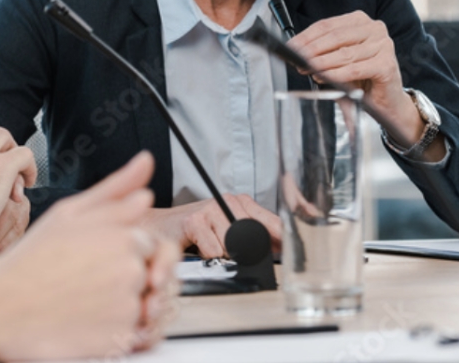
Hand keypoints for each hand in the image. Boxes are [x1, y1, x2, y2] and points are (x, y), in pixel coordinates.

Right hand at [0, 152, 179, 361]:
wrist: (2, 307)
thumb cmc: (32, 260)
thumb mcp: (70, 212)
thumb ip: (115, 189)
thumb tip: (145, 164)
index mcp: (124, 237)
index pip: (149, 243)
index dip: (122, 250)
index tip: (96, 258)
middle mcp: (131, 271)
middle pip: (151, 273)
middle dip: (127, 276)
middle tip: (90, 280)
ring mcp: (127, 308)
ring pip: (144, 305)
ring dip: (123, 304)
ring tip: (86, 300)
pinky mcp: (121, 341)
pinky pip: (134, 333)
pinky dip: (116, 329)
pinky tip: (86, 319)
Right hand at [142, 195, 282, 258]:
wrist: (160, 227)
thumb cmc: (195, 231)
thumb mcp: (229, 231)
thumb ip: (254, 239)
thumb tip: (280, 251)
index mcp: (242, 203)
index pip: (273, 223)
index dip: (286, 238)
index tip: (299, 246)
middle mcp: (229, 201)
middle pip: (255, 239)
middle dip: (246, 253)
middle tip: (227, 251)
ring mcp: (212, 208)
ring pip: (233, 247)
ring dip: (222, 255)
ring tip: (208, 246)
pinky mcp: (195, 220)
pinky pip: (214, 251)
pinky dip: (207, 256)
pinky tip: (197, 246)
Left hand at [289, 11, 406, 117]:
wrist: (386, 100)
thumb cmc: (362, 77)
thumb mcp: (339, 58)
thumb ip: (322, 50)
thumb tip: (297, 50)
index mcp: (360, 21)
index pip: (327, 25)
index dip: (306, 36)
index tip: (291, 46)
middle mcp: (374, 29)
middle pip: (335, 37)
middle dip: (311, 50)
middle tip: (297, 60)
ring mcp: (383, 45)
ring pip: (344, 53)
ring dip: (321, 63)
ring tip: (307, 69)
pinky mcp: (387, 65)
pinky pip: (355, 69)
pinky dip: (336, 74)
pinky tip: (323, 77)